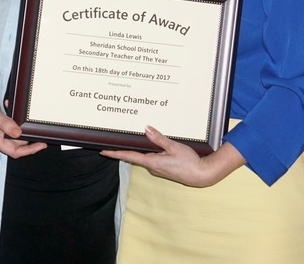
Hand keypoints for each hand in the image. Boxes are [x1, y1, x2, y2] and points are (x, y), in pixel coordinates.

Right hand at [0, 88, 46, 158]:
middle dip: (28, 137)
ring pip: (14, 134)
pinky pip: (9, 125)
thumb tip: (18, 133)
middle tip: (38, 130)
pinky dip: (13, 118)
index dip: (29, 150)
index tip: (41, 144)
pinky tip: (10, 106)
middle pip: (16, 145)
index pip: (15, 151)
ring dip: (19, 125)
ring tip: (22, 114)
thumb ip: (5, 124)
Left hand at [100, 125, 244, 186]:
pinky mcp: (163, 167)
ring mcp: (157, 168)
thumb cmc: (189, 162)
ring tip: (126, 141)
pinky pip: (151, 157)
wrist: (201, 175)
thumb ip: (159, 138)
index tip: (102, 151)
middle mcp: (152, 166)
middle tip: (110, 142)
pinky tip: (148, 145)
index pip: (128, 156)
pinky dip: (147, 151)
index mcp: (152, 162)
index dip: (114, 153)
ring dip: (136, 149)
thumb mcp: (174, 147)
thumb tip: (146, 129)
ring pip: (143, 156)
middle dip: (123, 149)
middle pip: (134, 156)